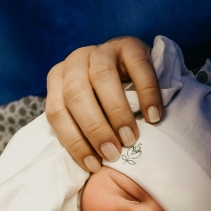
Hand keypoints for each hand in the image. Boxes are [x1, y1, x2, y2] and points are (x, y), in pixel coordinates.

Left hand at [45, 36, 162, 172]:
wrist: (132, 70)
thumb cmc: (106, 102)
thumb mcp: (88, 113)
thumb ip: (82, 130)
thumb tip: (90, 165)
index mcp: (58, 80)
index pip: (56, 111)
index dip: (74, 141)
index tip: (94, 165)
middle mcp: (74, 61)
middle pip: (76, 94)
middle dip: (95, 128)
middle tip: (114, 153)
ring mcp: (101, 49)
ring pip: (102, 77)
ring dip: (117, 112)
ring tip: (131, 138)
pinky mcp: (129, 44)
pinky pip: (137, 67)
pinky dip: (146, 94)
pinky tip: (153, 116)